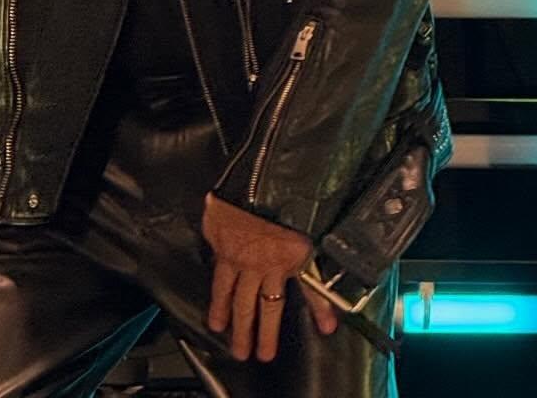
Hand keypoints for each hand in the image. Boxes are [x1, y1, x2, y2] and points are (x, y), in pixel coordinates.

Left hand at [201, 191, 337, 362]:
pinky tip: (326, 325)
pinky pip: (310, 287)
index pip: (222, 289)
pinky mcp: (298, 259)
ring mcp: (276, 265)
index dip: (219, 309)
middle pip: (244, 307)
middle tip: (241, 353)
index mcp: (229, 253)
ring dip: (268, 332)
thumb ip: (214, 224)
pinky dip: (320, 307)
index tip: (217, 326)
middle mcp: (251, 266)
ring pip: (270, 306)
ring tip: (266, 354)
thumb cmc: (240, 192)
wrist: (266, 183)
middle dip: (242, 332)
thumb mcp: (216, 210)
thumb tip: (210, 223)